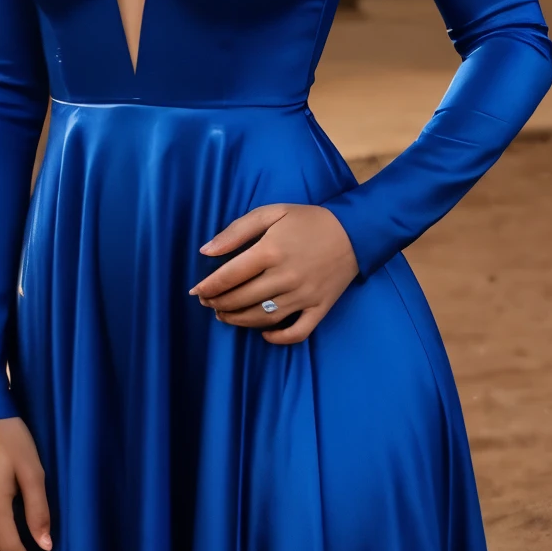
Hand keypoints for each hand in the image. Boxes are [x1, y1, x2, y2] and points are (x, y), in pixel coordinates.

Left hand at [191, 203, 359, 344]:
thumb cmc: (309, 220)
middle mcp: (286, 276)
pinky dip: (278, 338)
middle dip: (218, 304)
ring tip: (225, 316)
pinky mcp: (320, 307)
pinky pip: (297, 332)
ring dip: (238, 321)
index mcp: (271, 250)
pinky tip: (264, 333)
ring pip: (262, 318)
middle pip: (241, 300)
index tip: (195, 292)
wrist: (355, 231)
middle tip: (208, 303)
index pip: (229, 276)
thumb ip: (237, 231)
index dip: (208, 287)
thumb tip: (206, 251)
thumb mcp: (272, 212)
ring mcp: (304, 295)